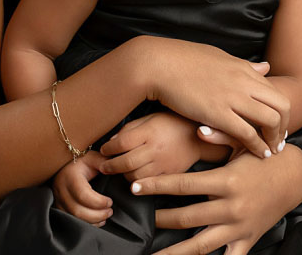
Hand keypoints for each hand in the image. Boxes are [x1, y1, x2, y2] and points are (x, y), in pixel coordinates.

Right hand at [51, 151, 112, 226]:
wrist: (63, 164)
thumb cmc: (80, 161)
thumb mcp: (92, 157)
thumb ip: (104, 162)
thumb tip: (116, 167)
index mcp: (70, 177)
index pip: (83, 195)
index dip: (99, 202)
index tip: (110, 201)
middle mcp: (61, 189)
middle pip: (78, 211)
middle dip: (97, 215)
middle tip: (110, 211)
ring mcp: (57, 199)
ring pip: (73, 218)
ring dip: (92, 221)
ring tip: (105, 216)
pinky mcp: (58, 206)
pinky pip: (70, 220)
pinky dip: (85, 223)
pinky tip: (96, 220)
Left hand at [99, 112, 217, 180]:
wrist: (198, 136)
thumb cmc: (171, 123)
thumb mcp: (150, 118)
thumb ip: (130, 129)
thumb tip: (111, 141)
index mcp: (150, 131)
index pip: (121, 143)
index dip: (107, 148)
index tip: (103, 149)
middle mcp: (156, 149)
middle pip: (126, 162)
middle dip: (110, 166)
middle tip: (103, 166)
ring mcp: (164, 163)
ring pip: (136, 177)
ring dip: (123, 176)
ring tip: (120, 170)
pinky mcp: (170, 174)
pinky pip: (150, 184)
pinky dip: (139, 183)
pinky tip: (135, 178)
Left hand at [131, 145, 301, 254]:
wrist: (294, 177)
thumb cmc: (262, 157)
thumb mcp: (241, 144)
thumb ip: (218, 136)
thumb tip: (197, 128)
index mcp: (226, 181)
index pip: (183, 185)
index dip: (156, 186)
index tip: (134, 187)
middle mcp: (231, 207)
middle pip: (186, 217)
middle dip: (160, 218)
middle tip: (139, 218)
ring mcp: (239, 227)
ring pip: (201, 245)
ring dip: (175, 252)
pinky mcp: (247, 240)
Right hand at [141, 36, 288, 156]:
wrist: (157, 63)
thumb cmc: (180, 59)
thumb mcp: (218, 57)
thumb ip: (243, 66)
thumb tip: (265, 68)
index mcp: (242, 68)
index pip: (274, 90)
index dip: (280, 110)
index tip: (278, 124)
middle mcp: (243, 81)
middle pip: (282, 105)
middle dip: (285, 125)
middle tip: (279, 139)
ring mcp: (232, 97)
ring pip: (271, 120)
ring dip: (274, 139)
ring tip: (271, 150)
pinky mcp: (217, 113)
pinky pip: (248, 134)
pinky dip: (257, 146)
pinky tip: (257, 154)